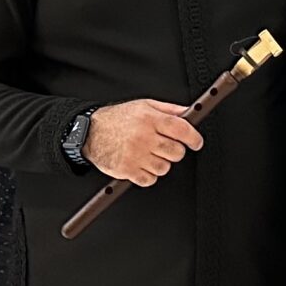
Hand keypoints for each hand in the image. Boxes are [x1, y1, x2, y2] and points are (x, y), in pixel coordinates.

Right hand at [84, 100, 205, 183]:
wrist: (89, 132)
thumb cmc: (117, 118)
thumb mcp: (144, 105)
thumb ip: (169, 109)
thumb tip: (189, 113)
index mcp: (150, 119)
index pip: (182, 129)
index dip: (193, 138)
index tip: (196, 142)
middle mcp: (143, 137)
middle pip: (176, 152)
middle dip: (175, 151)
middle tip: (165, 147)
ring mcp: (135, 155)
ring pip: (164, 168)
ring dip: (160, 164)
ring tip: (148, 154)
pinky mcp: (127, 170)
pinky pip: (150, 180)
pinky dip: (148, 175)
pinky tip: (141, 164)